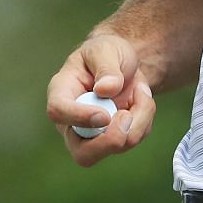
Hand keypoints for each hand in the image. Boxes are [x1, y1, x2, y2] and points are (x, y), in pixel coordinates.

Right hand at [46, 32, 157, 166]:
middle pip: (82, 152)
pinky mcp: (113, 139)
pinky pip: (132, 139)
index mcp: (61, 92)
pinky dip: (144, 119)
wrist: (123, 64)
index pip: (58, 112)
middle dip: (110, 142)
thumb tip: (106, 90)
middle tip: (127, 116)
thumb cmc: (106, 53)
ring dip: (138, 120)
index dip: (79, 117)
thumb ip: (106, 67)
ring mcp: (93, 135)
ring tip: (140, 91)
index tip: (104, 114)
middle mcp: (72, 121)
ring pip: (114, 148)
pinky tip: (140, 100)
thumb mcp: (106, 49)